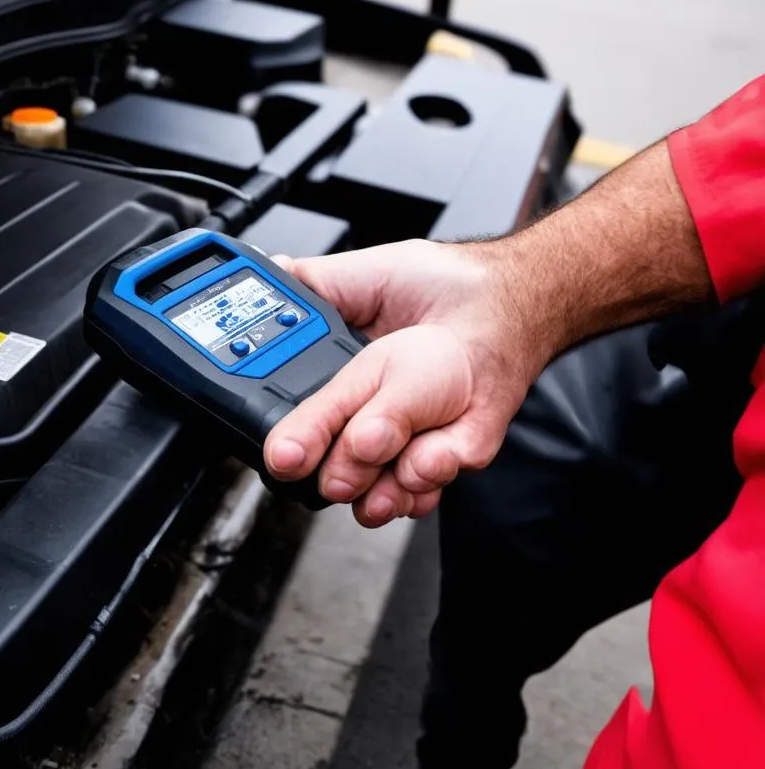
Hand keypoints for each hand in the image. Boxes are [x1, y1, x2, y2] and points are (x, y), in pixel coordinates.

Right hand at [265, 240, 552, 527]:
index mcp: (338, 388)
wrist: (500, 299)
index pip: (300, 431)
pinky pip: (438, 474)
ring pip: (382, 491)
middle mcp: (369, 424)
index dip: (290, 446)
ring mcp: (411, 442)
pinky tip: (432, 447)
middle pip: (335, 473)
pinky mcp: (455, 449)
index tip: (284, 455)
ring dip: (379, 488)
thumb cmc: (438, 286)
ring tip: (379, 455)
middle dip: (333, 475)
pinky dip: (432, 465)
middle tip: (333, 467)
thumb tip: (268, 278)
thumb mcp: (360, 276)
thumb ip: (309, 284)